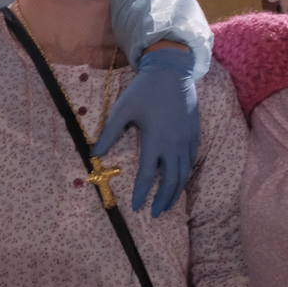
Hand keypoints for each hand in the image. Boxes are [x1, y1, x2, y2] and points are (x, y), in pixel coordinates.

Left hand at [92, 46, 198, 216]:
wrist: (172, 72)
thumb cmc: (144, 90)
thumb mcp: (122, 110)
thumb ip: (109, 133)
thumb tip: (93, 154)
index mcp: (155, 141)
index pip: (147, 175)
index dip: (141, 193)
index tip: (135, 207)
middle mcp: (174, 145)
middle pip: (170, 181)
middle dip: (162, 200)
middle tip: (155, 214)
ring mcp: (187, 140)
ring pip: (184, 174)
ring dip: (175, 192)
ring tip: (167, 205)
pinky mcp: (194, 134)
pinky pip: (192, 161)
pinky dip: (185, 176)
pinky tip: (179, 181)